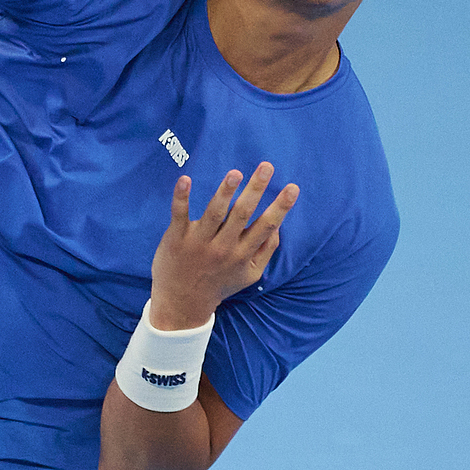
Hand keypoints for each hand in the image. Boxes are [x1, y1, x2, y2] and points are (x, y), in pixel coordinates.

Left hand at [148, 163, 299, 329]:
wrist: (182, 303)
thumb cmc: (219, 284)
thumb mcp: (250, 274)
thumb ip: (266, 250)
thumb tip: (279, 224)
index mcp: (242, 254)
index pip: (266, 226)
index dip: (281, 207)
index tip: (293, 188)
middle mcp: (223, 247)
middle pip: (242, 213)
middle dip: (256, 189)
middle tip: (266, 166)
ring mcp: (199, 242)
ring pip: (214, 212)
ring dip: (225, 191)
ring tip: (236, 173)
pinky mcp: (176, 237)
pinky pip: (179, 214)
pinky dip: (181, 197)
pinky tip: (185, 179)